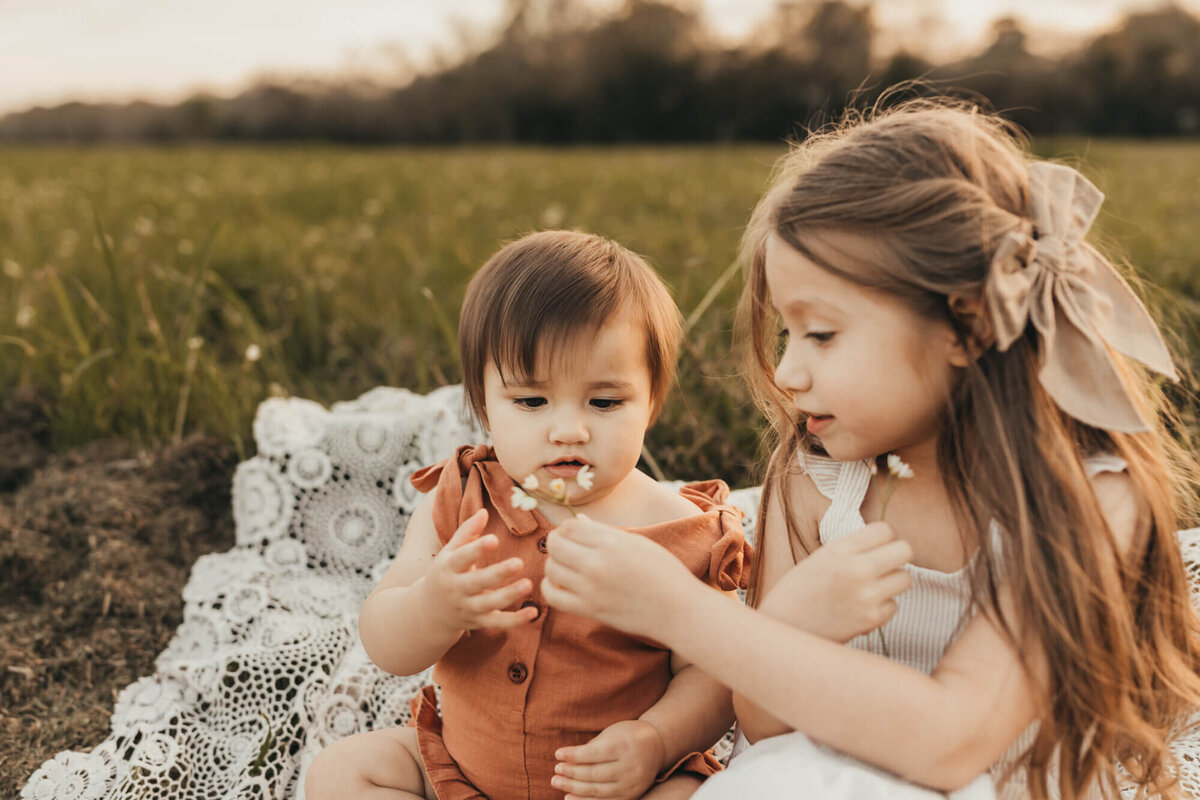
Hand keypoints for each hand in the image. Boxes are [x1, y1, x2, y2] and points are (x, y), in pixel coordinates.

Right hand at [421, 509, 537, 632]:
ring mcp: (468, 607)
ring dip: (509, 595)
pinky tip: (534, 612)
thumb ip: (467, 532)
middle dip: (498, 574)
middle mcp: (457, 589)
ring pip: (490, 604)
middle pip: (478, 582)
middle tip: (519, 562)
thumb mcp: (449, 552)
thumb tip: (484, 511)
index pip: (462, 557)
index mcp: (448, 567)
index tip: (494, 539)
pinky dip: (516, 620)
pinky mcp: (479, 622)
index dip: (477, 549)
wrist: (429, 612)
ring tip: (528, 584)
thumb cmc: (445, 573)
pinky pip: (498, 623)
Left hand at [541, 516, 695, 640]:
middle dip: (557, 542)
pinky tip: (562, 583)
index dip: (569, 527)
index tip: (576, 534)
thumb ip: (603, 533)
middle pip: (555, 544)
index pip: (570, 526)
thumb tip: (577, 522)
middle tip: (568, 547)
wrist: (677, 609)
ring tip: (567, 565)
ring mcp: (591, 589)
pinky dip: (550, 586)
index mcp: (611, 542)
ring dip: (554, 563)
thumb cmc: (663, 571)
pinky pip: (552, 595)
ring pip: (551, 568)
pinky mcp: (589, 610)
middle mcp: (597, 564)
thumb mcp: (636, 543)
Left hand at [552, 719, 664, 799]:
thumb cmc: (628, 735)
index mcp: (624, 746)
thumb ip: (592, 747)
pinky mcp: (632, 795)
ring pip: (597, 791)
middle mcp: (630, 766)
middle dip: (571, 774)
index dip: (573, 755)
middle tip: (555, 772)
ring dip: (574, 788)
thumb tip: (566, 761)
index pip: (593, 754)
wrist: (657, 746)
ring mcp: (632, 783)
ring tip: (557, 783)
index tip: (557, 754)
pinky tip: (569, 797)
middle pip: (594, 774)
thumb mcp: (612, 733)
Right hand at [759, 522, 911, 642]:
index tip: (876, 549)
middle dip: (897, 557)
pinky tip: (861, 609)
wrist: (783, 626)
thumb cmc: (798, 591)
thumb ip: (852, 549)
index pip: (885, 530)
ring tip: (872, 588)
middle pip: (905, 550)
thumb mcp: (820, 558)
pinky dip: (882, 608)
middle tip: (885, 566)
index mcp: (839, 548)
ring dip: (892, 583)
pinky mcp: (870, 619)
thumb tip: (887, 544)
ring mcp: (865, 594)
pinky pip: (894, 606)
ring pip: (905, 578)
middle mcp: (855, 568)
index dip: (883, 540)